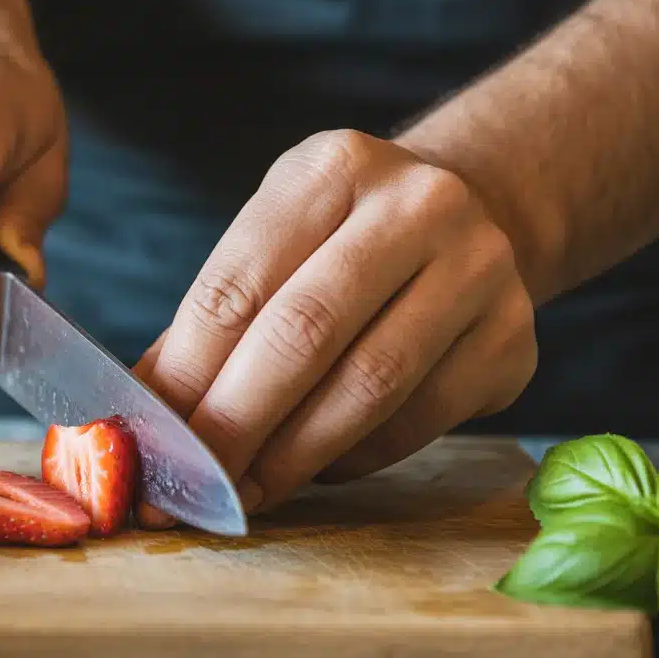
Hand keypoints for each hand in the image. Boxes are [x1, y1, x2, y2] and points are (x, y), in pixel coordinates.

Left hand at [135, 129, 537, 520]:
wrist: (476, 213)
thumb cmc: (343, 238)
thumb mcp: (276, 239)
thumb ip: (213, 318)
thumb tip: (145, 410)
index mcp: (331, 168)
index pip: (236, 286)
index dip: (186, 375)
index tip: (150, 439)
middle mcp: (416, 206)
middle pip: (304, 334)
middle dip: (235, 422)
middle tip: (192, 482)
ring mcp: (478, 271)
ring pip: (369, 386)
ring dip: (294, 454)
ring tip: (247, 489)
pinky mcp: (513, 341)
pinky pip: (418, 421)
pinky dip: (355, 457)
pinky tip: (317, 467)